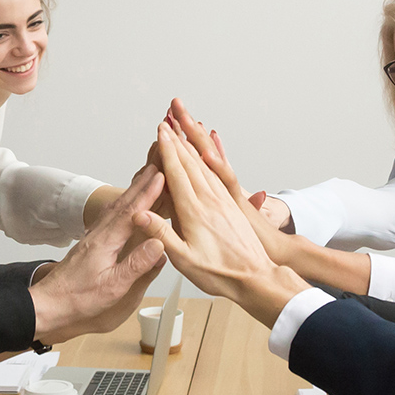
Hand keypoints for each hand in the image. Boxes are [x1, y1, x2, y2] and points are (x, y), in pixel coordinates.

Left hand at [29, 165, 167, 343]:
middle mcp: (99, 234)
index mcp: (106, 242)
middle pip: (124, 203)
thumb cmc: (78, 299)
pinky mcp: (91, 243)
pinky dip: (123, 204)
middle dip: (143, 183)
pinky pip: (111, 216)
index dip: (149, 193)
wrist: (49, 304)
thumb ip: (137, 265)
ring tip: (147, 177)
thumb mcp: (113, 287)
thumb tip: (159, 244)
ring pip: (117, 207)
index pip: (132, 212)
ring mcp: (94, 237)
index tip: (162, 175)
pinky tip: (126, 205)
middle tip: (158, 164)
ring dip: (133, 191)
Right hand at [163, 99, 301, 265]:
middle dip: (178, 137)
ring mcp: (222, 200)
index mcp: (195, 211)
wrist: (255, 278)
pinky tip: (204, 151)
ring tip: (183, 125)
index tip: (160, 130)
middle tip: (169, 116)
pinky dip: (208, 157)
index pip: (178, 172)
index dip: (167, 149)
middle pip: (191, 160)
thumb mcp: (184, 260)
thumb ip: (161, 234)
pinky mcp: (230, 203)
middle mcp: (210, 200)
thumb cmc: (218, 273)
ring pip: (204, 164)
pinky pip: (217, 173)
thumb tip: (139, 214)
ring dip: (192, 142)